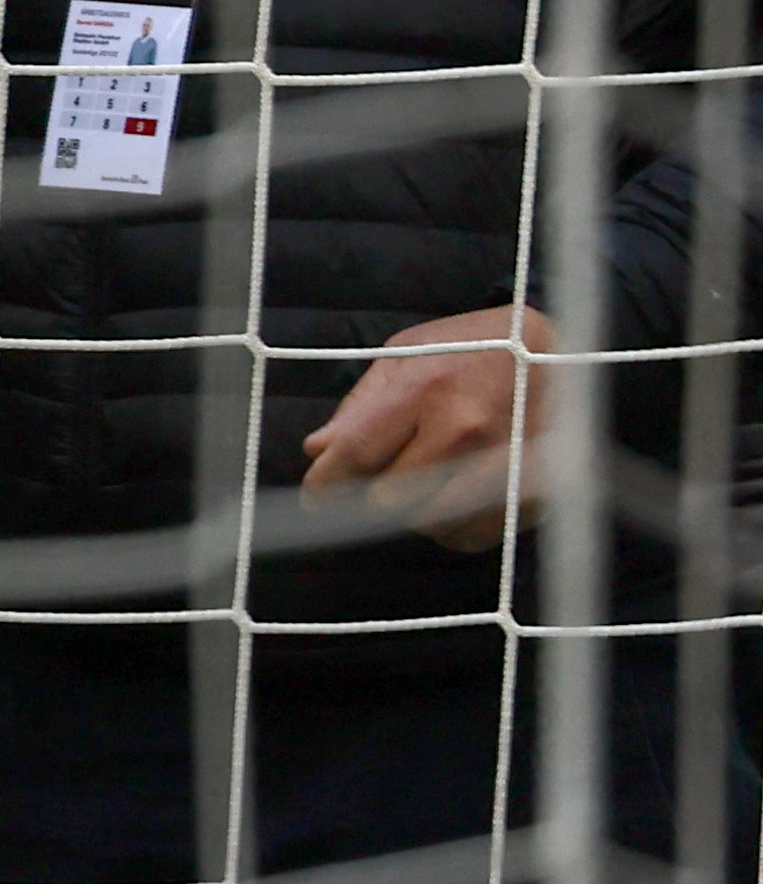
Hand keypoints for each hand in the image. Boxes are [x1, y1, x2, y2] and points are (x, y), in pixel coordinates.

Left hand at [300, 301, 554, 548]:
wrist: (569, 353)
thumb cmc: (477, 349)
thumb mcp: (409, 354)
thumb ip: (362, 405)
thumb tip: (319, 450)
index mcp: (425, 389)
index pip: (357, 452)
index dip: (326, 483)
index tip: (314, 497)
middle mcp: (465, 430)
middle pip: (390, 498)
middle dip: (373, 496)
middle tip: (378, 481)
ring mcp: (502, 465)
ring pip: (430, 523)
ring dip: (415, 513)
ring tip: (424, 482)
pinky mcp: (533, 491)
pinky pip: (473, 534)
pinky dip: (454, 526)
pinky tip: (457, 497)